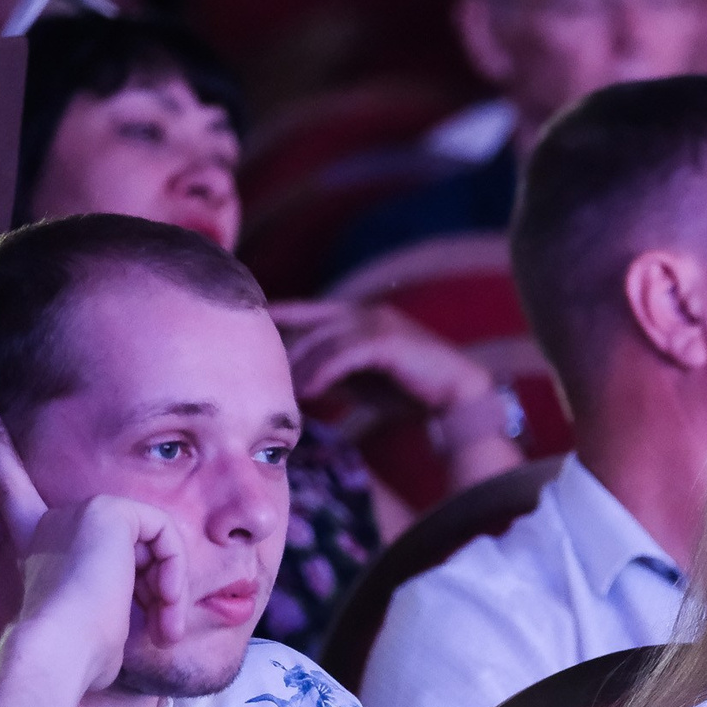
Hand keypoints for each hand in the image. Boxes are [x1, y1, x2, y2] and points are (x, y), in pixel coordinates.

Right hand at [0, 409, 188, 695]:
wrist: (56, 653)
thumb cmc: (74, 661)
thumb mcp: (97, 632)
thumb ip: (117, 610)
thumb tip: (161, 635)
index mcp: (32, 545)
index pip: (13, 493)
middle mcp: (47, 520)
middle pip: (126, 525)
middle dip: (157, 574)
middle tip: (163, 628)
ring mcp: (77, 511)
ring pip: (152, 538)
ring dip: (169, 587)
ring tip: (163, 628)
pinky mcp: (108, 511)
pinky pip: (166, 535)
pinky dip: (176, 574)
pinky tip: (164, 605)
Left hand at [266, 299, 494, 408]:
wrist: (457, 396)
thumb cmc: (410, 390)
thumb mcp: (363, 380)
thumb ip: (334, 375)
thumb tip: (300, 384)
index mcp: (360, 318)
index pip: (308, 311)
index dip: (279, 314)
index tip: (250, 324)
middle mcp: (366, 313)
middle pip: (310, 326)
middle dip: (284, 347)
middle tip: (257, 372)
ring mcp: (377, 323)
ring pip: (324, 341)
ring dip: (301, 367)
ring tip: (282, 391)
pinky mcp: (387, 341)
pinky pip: (344, 355)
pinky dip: (323, 373)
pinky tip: (307, 392)